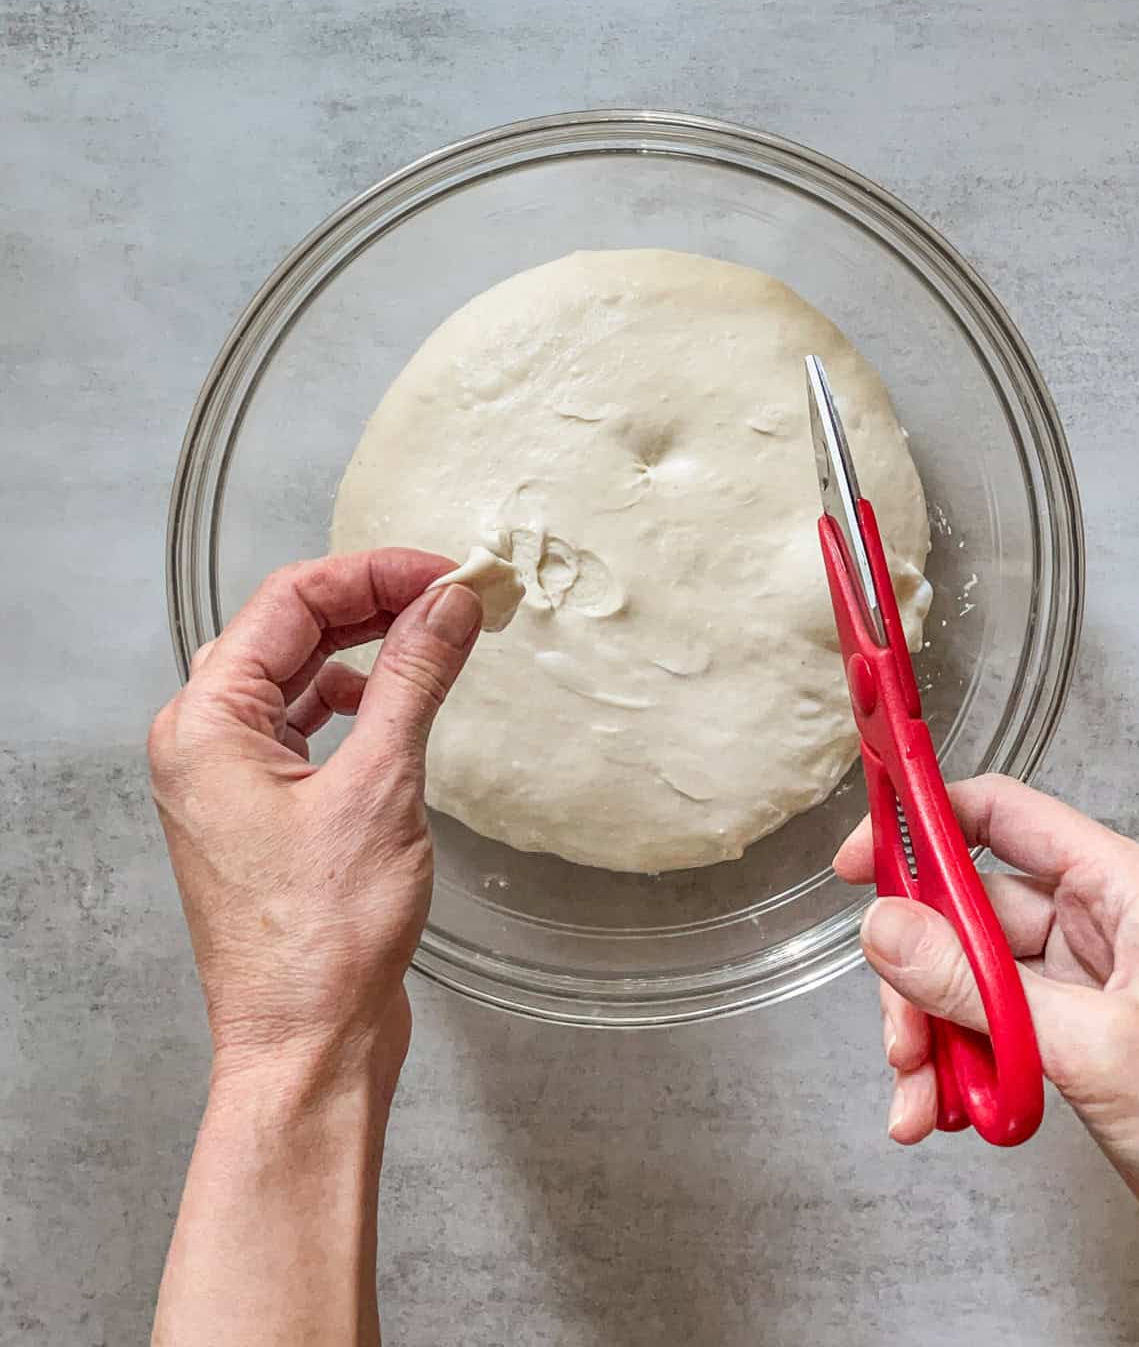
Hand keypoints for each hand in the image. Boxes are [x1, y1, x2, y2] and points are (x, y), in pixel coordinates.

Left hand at [148, 549, 481, 1095]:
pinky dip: (352, 699)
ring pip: (296, 675)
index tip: (446, 575)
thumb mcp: (380, 787)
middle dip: (373, 603)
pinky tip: (393, 704)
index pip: (290, 602)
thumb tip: (448, 605)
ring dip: (365, 648)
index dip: (374, 574)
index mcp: (206, 724)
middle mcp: (203, 743)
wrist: (306, 1046)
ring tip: (435, 636)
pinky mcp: (260, 811)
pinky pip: (301, 724)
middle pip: (287, 631)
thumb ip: (414, 680)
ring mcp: (227, 779)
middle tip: (452, 597)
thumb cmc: (322, 940)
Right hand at [834, 774, 1138, 1261]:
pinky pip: (980, 1027)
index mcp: (1120, 889)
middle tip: (901, 1031)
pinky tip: (938, 1109)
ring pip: (963, 977)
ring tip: (920, 1091)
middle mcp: (1096, 923)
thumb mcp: (1097, 1048)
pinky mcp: (1064, 1034)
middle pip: (966, 911)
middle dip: (918, 975)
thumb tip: (888, 929)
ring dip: (927, 1034)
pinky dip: (949, 1066)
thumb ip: (981, 987)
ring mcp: (1077, 980)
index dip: (922, 826)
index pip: (999, 815)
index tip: (860, 861)